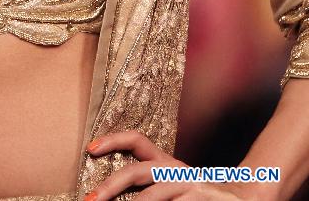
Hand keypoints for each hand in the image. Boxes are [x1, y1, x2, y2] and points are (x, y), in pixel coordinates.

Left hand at [84, 130, 242, 199]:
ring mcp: (189, 186)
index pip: (136, 141)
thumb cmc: (200, 195)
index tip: (89, 148)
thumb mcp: (173, 183)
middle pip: (137, 171)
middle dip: (110, 186)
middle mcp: (175, 170)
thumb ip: (149, 187)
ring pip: (153, 196)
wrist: (245, 197)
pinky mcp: (200, 199)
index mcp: (165, 163)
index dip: (113, 140)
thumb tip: (109, 193)